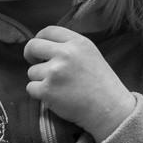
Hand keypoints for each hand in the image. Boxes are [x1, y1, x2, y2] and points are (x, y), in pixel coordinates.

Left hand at [23, 25, 134, 142]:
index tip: (39, 48)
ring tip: (60, 87)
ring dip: (41, 79)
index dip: (39, 38)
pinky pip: (31, 88)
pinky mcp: (47, 90)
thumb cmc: (102, 85)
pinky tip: (56, 97)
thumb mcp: (91, 55)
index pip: (48, 31)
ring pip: (32, 71)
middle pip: (32, 46)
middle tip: (34, 62)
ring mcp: (55, 72)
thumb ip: (69, 47)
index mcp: (77, 42)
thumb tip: (43, 45)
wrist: (111, 111)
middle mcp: (65, 53)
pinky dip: (39, 94)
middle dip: (30, 55)